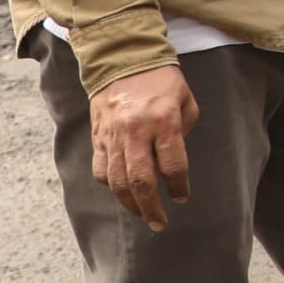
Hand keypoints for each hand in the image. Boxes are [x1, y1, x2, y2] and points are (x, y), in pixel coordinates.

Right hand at [90, 64, 197, 232]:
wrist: (123, 60)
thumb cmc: (162, 81)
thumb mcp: (185, 101)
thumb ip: (182, 132)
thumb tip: (173, 164)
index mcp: (163, 121)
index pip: (172, 165)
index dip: (179, 186)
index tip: (182, 197)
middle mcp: (136, 131)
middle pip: (141, 180)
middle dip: (151, 207)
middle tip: (160, 223)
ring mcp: (113, 135)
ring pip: (117, 181)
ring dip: (130, 204)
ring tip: (143, 215)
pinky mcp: (98, 136)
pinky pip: (101, 170)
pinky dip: (111, 186)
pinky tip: (122, 193)